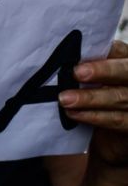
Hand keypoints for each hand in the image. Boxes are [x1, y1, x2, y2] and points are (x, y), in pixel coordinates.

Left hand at [60, 40, 127, 165]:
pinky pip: (118, 119)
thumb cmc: (98, 94)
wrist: (111, 134)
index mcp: (127, 61)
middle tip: (76, 73)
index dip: (103, 55)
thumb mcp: (96, 77)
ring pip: (120, 97)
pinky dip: (94, 116)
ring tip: (65, 99)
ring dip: (90, 98)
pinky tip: (74, 114)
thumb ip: (88, 64)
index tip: (81, 57)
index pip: (119, 51)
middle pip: (126, 72)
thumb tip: (64, 58)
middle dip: (103, 71)